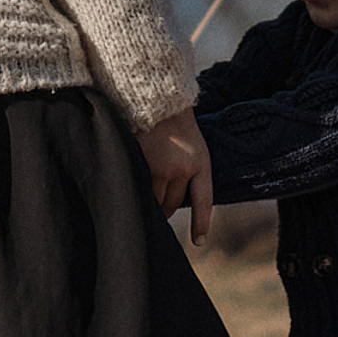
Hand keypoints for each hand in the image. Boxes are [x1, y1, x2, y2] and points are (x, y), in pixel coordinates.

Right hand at [138, 107, 212, 245]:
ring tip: (146, 195)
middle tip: (159, 204)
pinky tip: (134, 189)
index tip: (198, 241)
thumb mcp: (191, 144)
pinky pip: (140, 191)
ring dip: (152, 203)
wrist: (154, 96)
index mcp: (200, 161)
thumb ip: (186, 170)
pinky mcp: (141, 165)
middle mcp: (183, 168)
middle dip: (166, 207)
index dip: (201, 222)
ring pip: (157, 201)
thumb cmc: (172, 120)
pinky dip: (138, 193)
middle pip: (174, 204)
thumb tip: (171, 203)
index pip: (203, 200)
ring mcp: (161, 168)